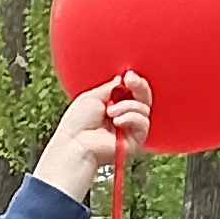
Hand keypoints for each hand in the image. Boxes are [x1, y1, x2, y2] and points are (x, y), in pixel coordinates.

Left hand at [41, 72, 143, 200]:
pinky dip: (131, 118)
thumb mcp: (92, 97)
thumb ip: (109, 87)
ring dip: (127, 106)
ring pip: (144, 109)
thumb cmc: (77, 123)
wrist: (75, 143)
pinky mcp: (135, 140)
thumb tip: (121, 79)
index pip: (133, 91)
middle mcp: (124, 116)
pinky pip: (143, 123)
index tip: (128, 75)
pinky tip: (117, 121)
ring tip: (110, 112)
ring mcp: (130, 129)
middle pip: (144, 98)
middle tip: (131, 81)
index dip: (134, 82)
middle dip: (140, 87)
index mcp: (114, 105)